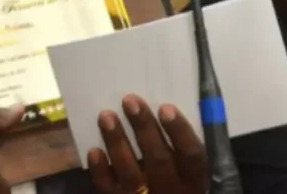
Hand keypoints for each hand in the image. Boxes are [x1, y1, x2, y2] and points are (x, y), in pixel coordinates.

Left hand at [86, 95, 206, 193]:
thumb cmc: (174, 186)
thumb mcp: (187, 173)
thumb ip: (180, 149)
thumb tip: (165, 110)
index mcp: (192, 182)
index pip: (192, 157)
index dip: (180, 132)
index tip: (165, 108)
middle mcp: (170, 191)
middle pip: (158, 159)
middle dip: (143, 128)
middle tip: (129, 101)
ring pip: (130, 173)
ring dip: (117, 143)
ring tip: (106, 116)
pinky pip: (109, 189)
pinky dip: (101, 171)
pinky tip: (95, 150)